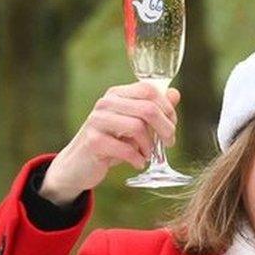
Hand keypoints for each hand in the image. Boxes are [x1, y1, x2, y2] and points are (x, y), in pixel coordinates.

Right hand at [40, 82, 178, 205]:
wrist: (79, 164)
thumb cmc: (111, 142)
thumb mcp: (134, 124)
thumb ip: (154, 109)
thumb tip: (175, 93)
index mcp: (117, 94)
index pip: (149, 89)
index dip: (167, 108)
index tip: (172, 125)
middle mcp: (106, 103)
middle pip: (148, 109)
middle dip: (165, 128)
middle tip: (168, 143)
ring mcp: (97, 121)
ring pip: (138, 127)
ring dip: (150, 146)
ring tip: (149, 154)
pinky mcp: (93, 141)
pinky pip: (126, 148)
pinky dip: (138, 158)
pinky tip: (138, 163)